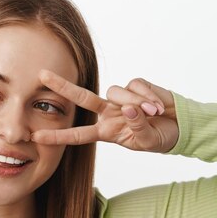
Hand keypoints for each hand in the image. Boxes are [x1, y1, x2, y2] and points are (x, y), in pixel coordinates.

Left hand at [31, 70, 178, 152]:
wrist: (181, 126)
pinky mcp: (135, 86)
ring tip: (154, 114)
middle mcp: (109, 113)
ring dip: (137, 104)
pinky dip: (148, 96)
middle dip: (62, 86)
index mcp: (107, 131)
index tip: (36, 137)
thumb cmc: (160, 138)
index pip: (78, 135)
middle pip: (81, 98)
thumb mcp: (147, 141)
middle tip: (41, 76)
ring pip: (116, 92)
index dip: (58, 136)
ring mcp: (121, 99)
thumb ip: (136, 127)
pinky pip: (135, 86)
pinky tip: (158, 105)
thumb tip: (129, 109)